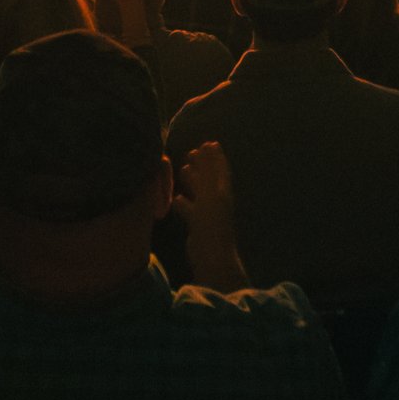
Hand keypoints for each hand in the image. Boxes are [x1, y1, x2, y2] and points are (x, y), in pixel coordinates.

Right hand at [171, 142, 241, 285]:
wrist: (211, 257)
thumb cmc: (211, 223)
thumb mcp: (208, 193)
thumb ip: (206, 171)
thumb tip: (206, 147)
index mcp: (222, 192)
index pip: (220, 169)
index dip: (216, 156)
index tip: (209, 143)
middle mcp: (217, 201)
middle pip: (209, 179)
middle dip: (202, 166)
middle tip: (192, 153)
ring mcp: (208, 213)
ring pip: (200, 193)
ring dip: (192, 181)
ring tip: (183, 169)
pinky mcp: (198, 226)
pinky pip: (190, 209)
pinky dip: (183, 202)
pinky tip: (175, 199)